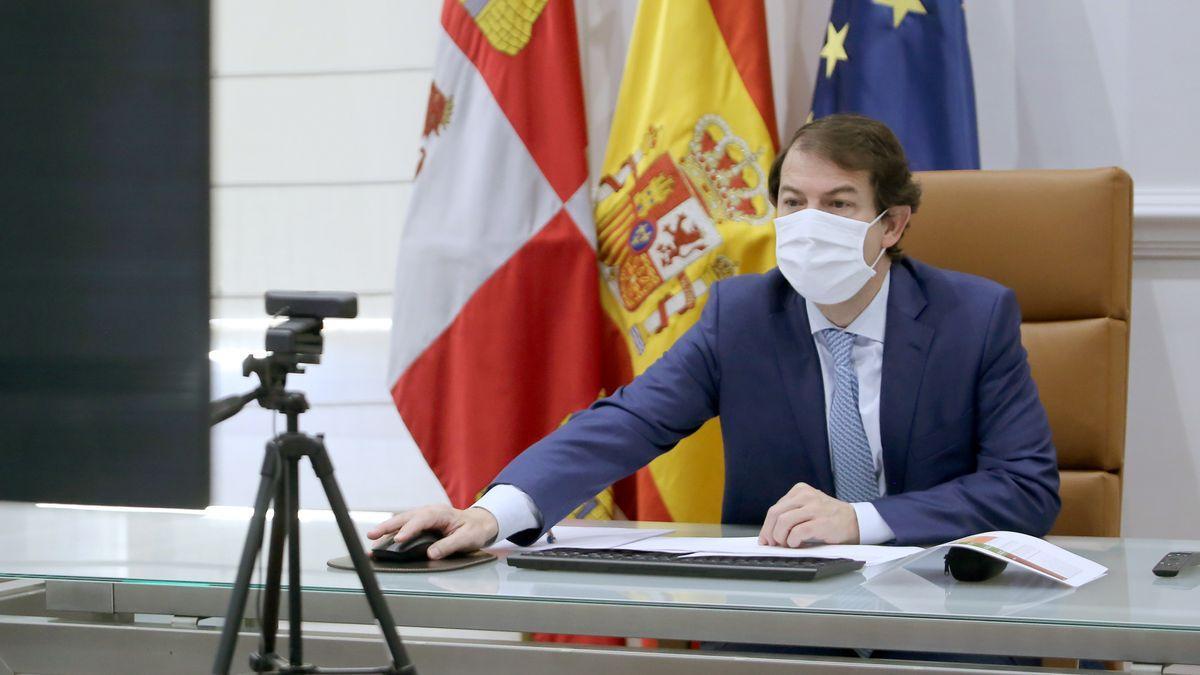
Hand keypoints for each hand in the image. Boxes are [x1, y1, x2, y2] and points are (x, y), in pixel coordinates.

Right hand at [367, 504, 498, 559]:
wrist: (480, 523)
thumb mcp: (467, 539)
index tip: (398, 540)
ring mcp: (424, 516)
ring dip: (386, 528)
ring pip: (402, 520)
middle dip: (388, 526)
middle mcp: (429, 512)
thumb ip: (449, 545)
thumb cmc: (474, 530)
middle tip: (372, 535)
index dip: (409, 529)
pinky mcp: (421, 523)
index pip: (422, 519)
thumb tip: (431, 554)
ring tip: (371, 538)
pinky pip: (405, 525)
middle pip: (406, 517)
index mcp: (441, 513)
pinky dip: (392, 531)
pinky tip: (382, 540)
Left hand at [758, 482, 859, 546]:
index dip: (767, 526)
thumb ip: (791, 514)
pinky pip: (797, 532)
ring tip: (786, 544)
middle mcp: (806, 496)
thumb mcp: (808, 507)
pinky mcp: (821, 522)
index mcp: (800, 490)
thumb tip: (769, 533)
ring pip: (783, 522)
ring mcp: (814, 508)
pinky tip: (796, 544)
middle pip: (775, 514)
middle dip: (769, 532)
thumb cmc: (829, 517)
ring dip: (780, 538)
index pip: (775, 509)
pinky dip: (793, 541)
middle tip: (772, 544)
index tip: (765, 538)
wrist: (855, 521)